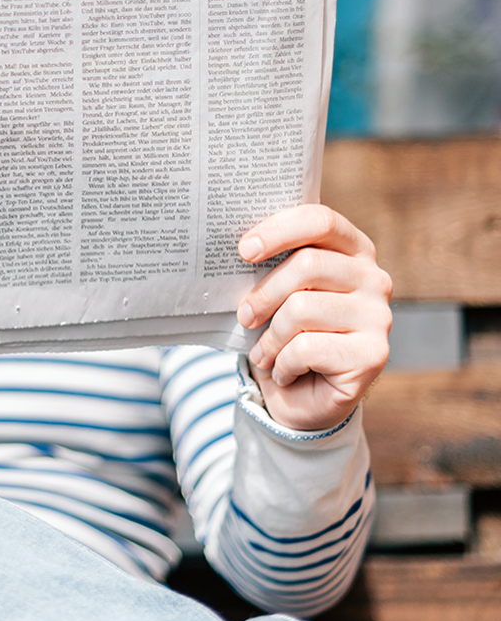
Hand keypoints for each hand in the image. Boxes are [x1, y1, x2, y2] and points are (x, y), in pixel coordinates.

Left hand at [236, 204, 391, 430]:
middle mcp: (374, 279)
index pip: (321, 221)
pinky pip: (307, 347)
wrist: (302, 399)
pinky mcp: (373, 355)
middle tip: (244, 317)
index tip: (244, 250)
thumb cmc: (285, 336)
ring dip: (270, 337)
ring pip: (302, 309)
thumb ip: (270, 267)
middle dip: (264, 294)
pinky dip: (282, 363)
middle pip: (308, 265)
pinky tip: (284, 372)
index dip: (279, 230)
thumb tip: (239, 248)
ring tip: (264, 353)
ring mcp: (379, 317)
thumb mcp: (275, 295)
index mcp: (353, 251)